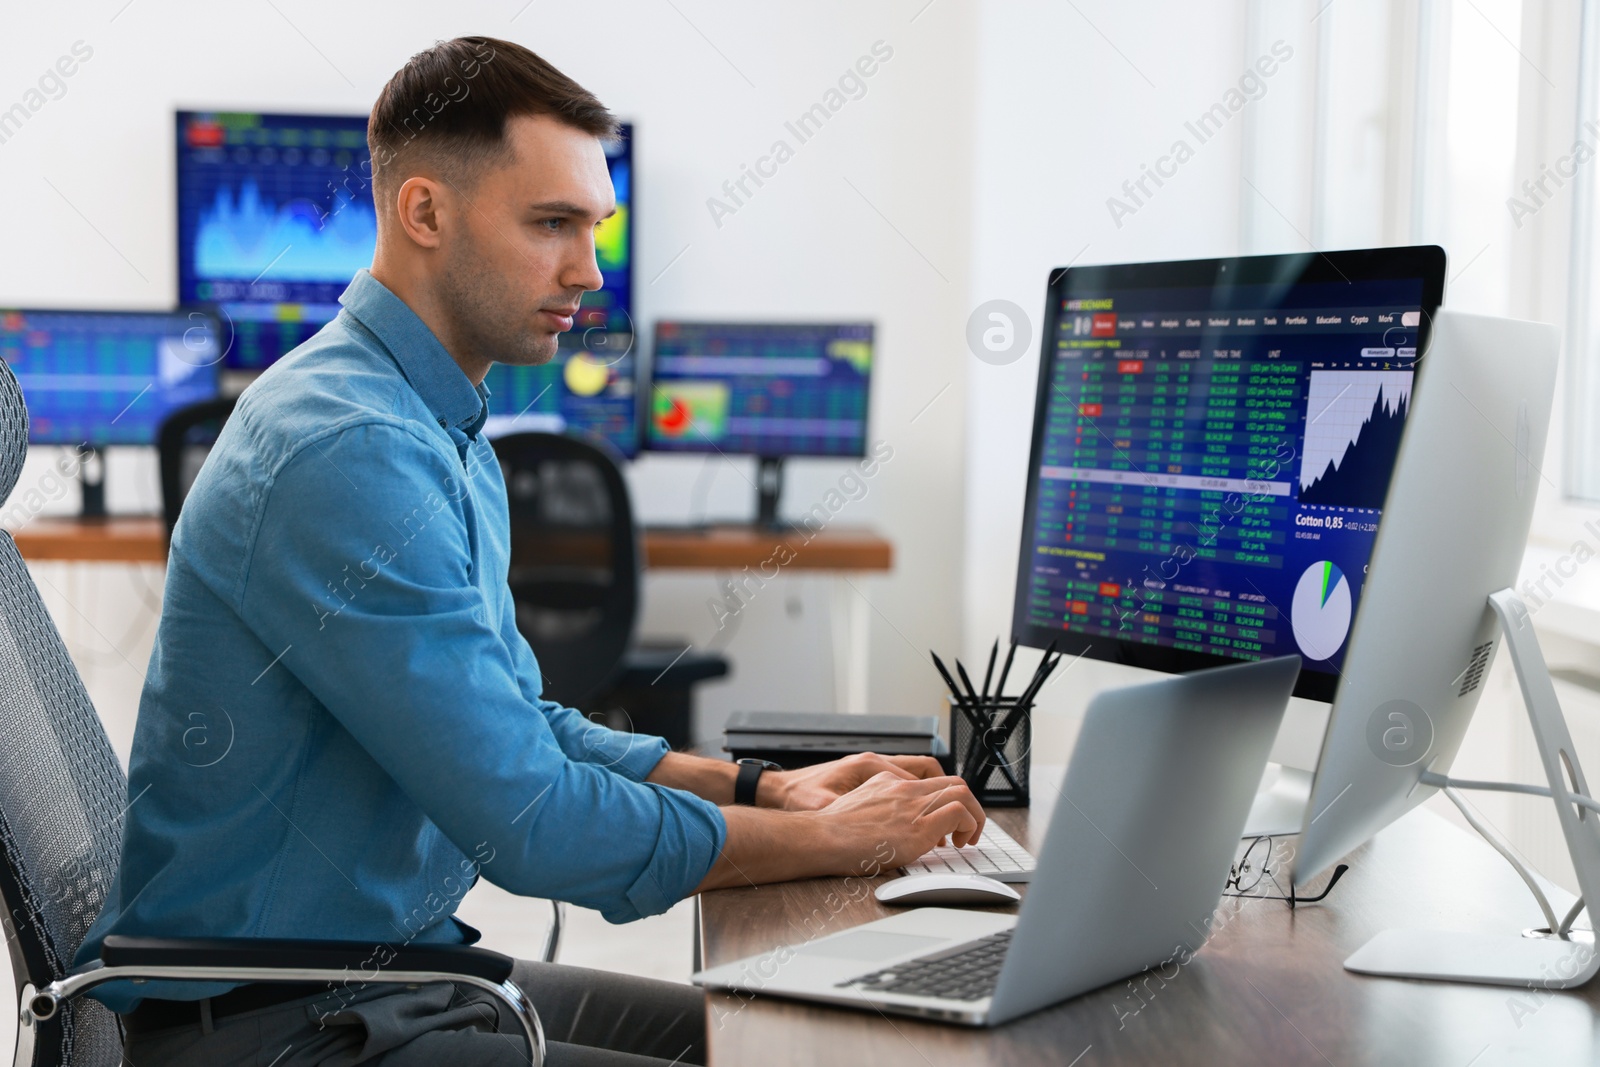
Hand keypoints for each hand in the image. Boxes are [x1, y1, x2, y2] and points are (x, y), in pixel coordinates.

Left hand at [760, 752, 947, 811]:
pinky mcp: (865, 781)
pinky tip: (910, 825)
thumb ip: (858, 815)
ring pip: (915, 780)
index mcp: (872, 766)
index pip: (928, 774)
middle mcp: (875, 764)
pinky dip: (913, 803)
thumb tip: (885, 827)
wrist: (778, 791)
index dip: (948, 799)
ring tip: (937, 829)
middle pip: (928, 773)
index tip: (958, 822)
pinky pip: (901, 787)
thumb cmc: (800, 798)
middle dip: (947, 797)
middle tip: (956, 826)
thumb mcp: (829, 809)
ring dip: (930, 801)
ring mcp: (871, 771)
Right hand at [811, 771, 986, 875]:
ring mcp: (912, 805)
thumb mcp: (856, 808)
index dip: (945, 800)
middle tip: (964, 829)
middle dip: (967, 805)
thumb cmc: (831, 832)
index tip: (946, 822)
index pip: (929, 782)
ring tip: (967, 838)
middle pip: (952, 782)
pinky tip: (958, 843)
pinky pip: (959, 813)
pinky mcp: (919, 826)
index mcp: (887, 782)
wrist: (821, 837)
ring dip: (973, 816)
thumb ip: (877, 809)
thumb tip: (887, 828)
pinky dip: (968, 825)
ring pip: (962, 792)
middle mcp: (903, 789)